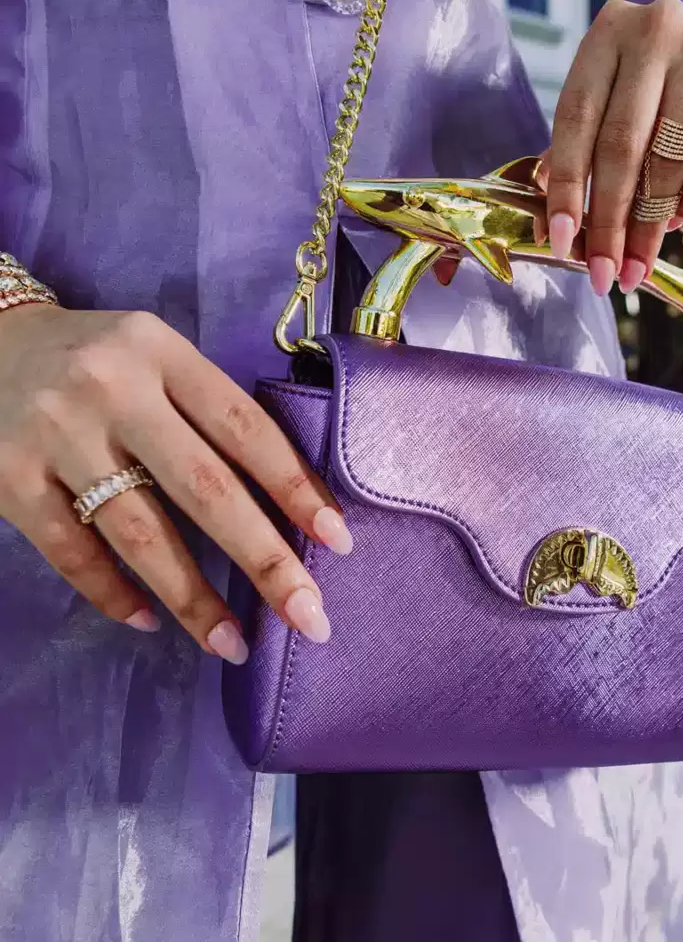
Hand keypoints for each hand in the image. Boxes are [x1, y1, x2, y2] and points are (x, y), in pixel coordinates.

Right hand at [0, 304, 349, 662]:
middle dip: (263, 558)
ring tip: (233, 643)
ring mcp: (57, 437)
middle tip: (308, 616)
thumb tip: (284, 496)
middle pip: (203, 487)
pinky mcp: (9, 479)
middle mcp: (112, 391)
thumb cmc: (98, 358)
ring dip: (192, 597)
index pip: (244, 427)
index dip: (294, 486)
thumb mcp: (155, 354)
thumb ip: (205, 407)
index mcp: (161, 353)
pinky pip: (72, 551)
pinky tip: (151, 621)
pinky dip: (113, 593)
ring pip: (139, 532)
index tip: (336, 541)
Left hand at [544, 0, 682, 293]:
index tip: (562, 243)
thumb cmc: (664, 92)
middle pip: (620, 143)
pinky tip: (681, 219)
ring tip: (639, 259)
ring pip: (668, 154)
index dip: (566, 187)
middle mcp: (654, 29)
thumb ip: (579, 153)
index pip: (575, 120)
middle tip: (604, 272)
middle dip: (609, 221)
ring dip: (651, 222)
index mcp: (606, 34)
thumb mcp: (616, 104)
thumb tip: (549, 228)